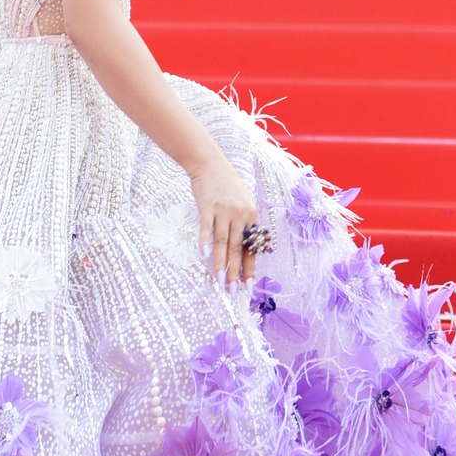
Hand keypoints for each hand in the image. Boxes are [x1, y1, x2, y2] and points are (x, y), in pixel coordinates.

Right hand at [189, 144, 258, 288]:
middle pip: (238, 249)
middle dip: (235, 273)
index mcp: (252, 217)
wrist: (210, 164)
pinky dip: (205, 242)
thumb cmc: (226, 186)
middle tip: (232, 291)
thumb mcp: (242, 203)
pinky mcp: (208, 206)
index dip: (249, 268)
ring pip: (223, 243)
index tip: (247, 286)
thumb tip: (243, 251)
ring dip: (220, 264)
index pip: (252, 248)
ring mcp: (224, 211)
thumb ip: (244, 225)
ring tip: (218, 281)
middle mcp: (241, 215)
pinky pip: (206, 228)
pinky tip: (203, 256)